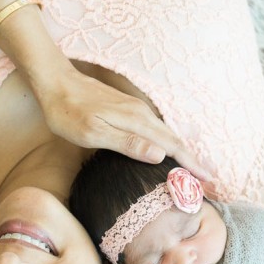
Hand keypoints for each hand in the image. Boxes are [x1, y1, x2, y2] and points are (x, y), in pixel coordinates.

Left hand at [32, 63, 214, 183]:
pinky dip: (167, 142)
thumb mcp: (94, 133)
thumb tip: (160, 155)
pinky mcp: (128, 110)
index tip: (207, 180)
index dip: (191, 164)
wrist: (56, 83)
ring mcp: (136, 110)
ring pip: (166, 134)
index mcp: (137, 122)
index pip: (172, 146)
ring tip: (193, 168)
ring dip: (181, 151)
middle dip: (192, 160)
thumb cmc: (69, 112)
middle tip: (208, 180)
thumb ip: (127, 143)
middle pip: (174, 140)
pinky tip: (166, 150)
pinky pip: (155, 129)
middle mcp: (142, 114)